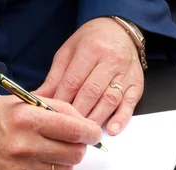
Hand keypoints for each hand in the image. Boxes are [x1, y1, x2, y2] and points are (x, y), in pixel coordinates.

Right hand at [0, 96, 102, 169]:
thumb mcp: (22, 102)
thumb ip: (56, 109)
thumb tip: (85, 124)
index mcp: (27, 119)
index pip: (75, 129)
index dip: (90, 132)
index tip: (93, 133)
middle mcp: (24, 145)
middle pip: (75, 154)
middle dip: (78, 147)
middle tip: (70, 141)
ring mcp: (20, 169)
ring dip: (61, 161)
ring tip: (44, 150)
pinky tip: (29, 161)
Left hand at [35, 17, 144, 135]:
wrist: (119, 30)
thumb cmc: (91, 43)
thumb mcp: (67, 53)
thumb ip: (54, 78)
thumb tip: (38, 98)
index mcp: (91, 49)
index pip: (73, 81)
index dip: (62, 102)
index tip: (52, 117)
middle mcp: (111, 59)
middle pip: (91, 92)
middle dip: (77, 114)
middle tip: (66, 130)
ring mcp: (126, 72)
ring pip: (110, 100)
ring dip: (96, 119)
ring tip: (84, 134)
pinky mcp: (137, 83)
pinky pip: (130, 103)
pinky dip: (121, 118)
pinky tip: (112, 129)